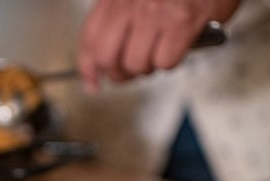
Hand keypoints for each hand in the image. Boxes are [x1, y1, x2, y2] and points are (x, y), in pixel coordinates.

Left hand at [78, 0, 240, 91]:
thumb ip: (115, 23)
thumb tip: (97, 71)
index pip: (90, 39)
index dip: (88, 67)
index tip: (93, 82)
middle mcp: (129, 1)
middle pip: (108, 58)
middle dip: (120, 73)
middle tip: (133, 71)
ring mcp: (154, 11)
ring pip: (137, 63)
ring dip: (149, 67)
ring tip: (161, 51)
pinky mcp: (181, 22)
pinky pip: (165, 62)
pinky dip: (172, 61)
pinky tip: (179, 45)